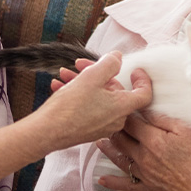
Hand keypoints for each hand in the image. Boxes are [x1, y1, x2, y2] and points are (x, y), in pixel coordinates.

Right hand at [37, 53, 152, 149]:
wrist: (45, 133)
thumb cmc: (69, 108)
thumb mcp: (91, 77)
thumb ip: (109, 64)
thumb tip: (118, 58)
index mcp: (122, 107)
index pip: (144, 94)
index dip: (142, 79)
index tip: (134, 70)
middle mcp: (116, 119)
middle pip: (115, 91)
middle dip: (98, 74)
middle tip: (81, 65)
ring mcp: (102, 126)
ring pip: (99, 97)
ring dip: (84, 82)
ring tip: (65, 74)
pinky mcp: (88, 129)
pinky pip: (89, 107)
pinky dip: (78, 95)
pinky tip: (60, 86)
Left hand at [97, 110, 190, 190]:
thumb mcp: (186, 131)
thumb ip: (162, 119)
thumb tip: (145, 108)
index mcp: (153, 140)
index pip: (130, 122)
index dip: (121, 110)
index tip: (116, 103)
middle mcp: (144, 158)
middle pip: (121, 139)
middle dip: (112, 127)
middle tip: (105, 119)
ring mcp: (146, 175)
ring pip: (120, 159)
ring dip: (108, 149)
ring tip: (99, 141)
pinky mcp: (150, 188)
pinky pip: (127, 185)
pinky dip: (113, 182)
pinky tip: (102, 179)